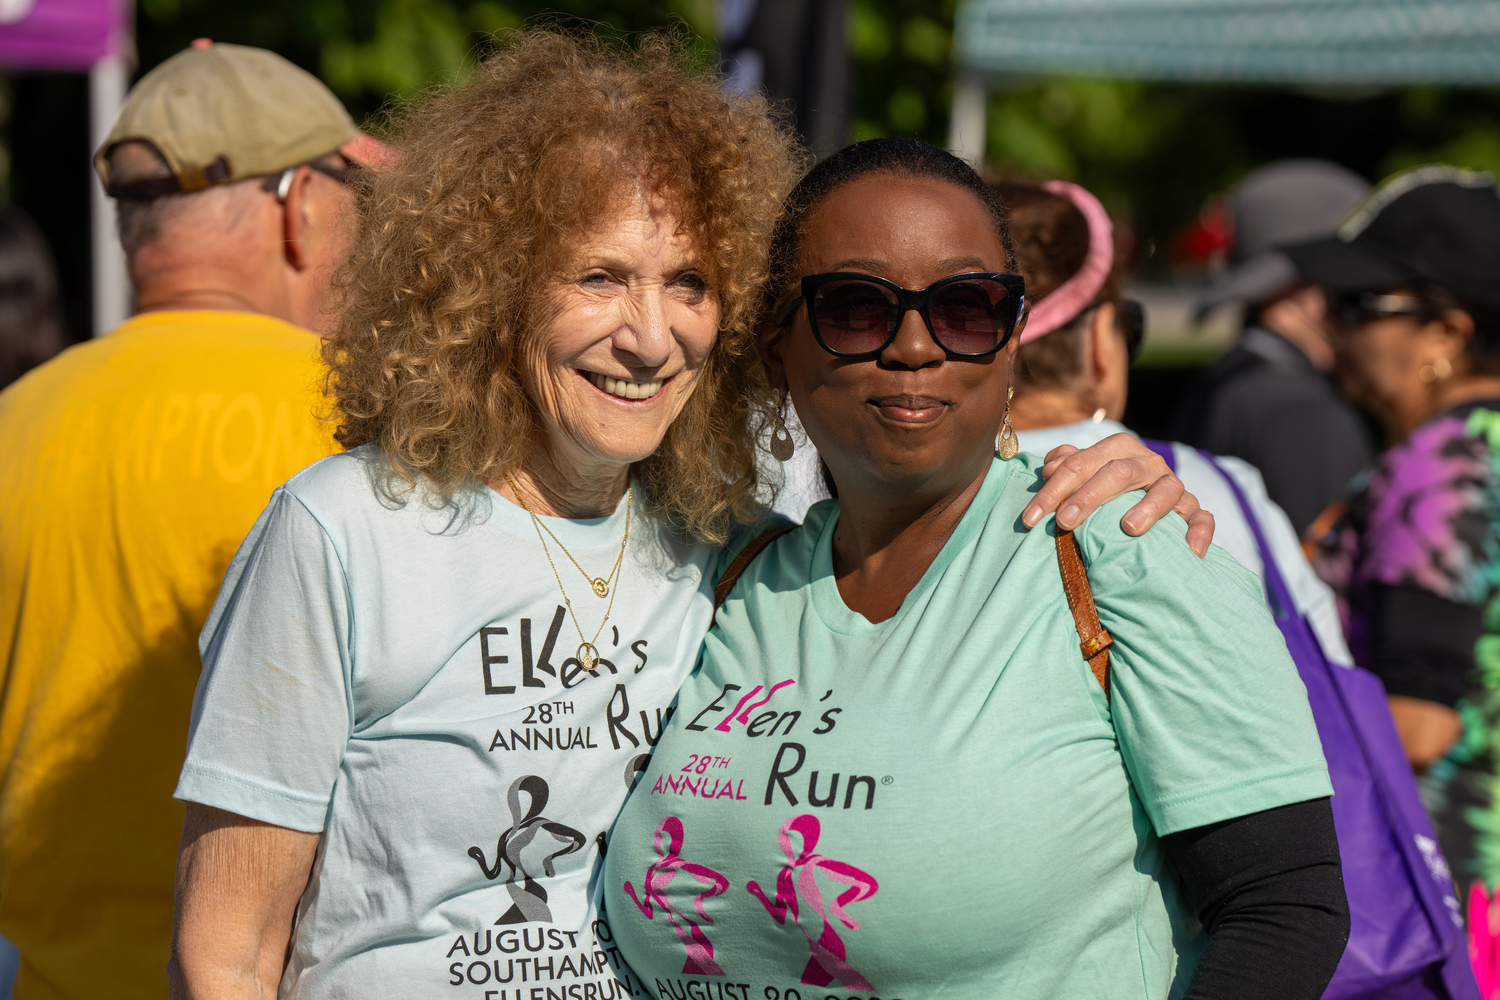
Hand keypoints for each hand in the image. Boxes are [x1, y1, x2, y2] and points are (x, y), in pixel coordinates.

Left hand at [1020, 433, 1213, 557]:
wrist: (1141, 498)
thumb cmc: (1101, 488)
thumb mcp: (1082, 473)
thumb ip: (1065, 466)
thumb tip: (1049, 467)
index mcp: (1117, 449)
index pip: (1080, 463)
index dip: (1053, 489)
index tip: (1030, 518)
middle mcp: (1148, 462)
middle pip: (1119, 472)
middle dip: (1089, 496)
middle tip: (1064, 522)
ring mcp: (1173, 484)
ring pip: (1167, 490)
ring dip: (1149, 508)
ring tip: (1129, 528)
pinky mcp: (1193, 508)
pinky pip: (1202, 517)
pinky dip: (1199, 531)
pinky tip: (1190, 550)